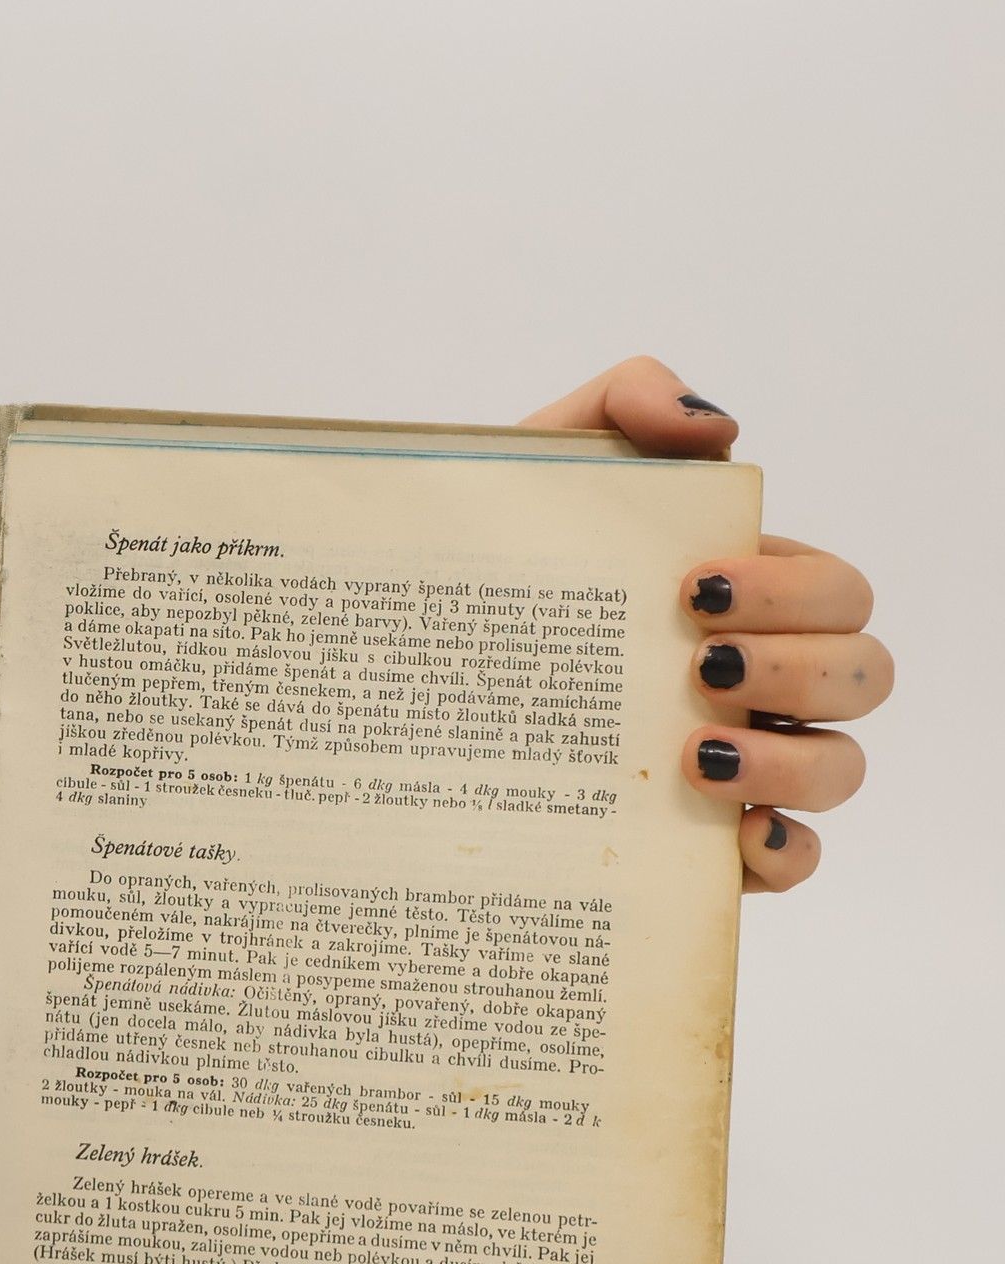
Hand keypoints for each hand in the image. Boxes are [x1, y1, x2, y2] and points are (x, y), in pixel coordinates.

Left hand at [520, 356, 890, 892]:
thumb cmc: (499, 557)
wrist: (400, 647)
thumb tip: (717, 426)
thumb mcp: (544, 464)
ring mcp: (740, 761)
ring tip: (692, 750)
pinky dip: (781, 851)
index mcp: (745, 593)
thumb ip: (626, 402)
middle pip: (863, 675)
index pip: (835, 590)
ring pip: (840, 769)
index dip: (792, 592)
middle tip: (699, 662)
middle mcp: (757, 677)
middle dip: (800, 667)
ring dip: (792, 760)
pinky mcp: (699, 840)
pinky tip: (727, 833)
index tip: (693, 588)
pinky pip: (791, 861)